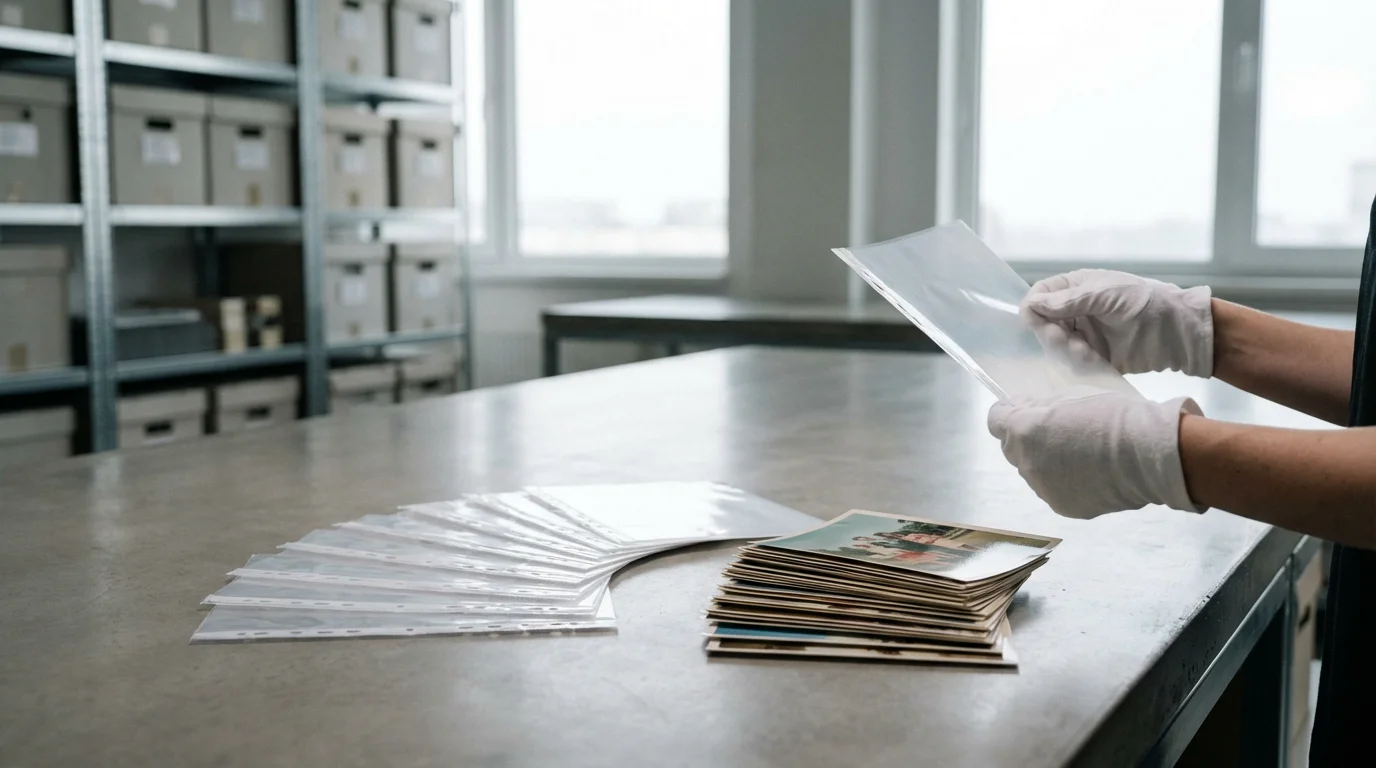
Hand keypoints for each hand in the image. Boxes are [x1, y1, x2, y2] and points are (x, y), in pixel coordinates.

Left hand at [986, 392, 1206, 518]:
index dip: (1011, 413)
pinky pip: (1055, 490)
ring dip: (1048, 462)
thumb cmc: (1112, 414)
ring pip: (1035, 471)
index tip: (1028, 410)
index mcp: (1023, 430)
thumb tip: (1026, 410)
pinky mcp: (1062, 507)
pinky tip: (1093, 473)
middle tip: (1061, 431)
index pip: (996, 420)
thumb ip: (1041, 406)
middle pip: (1014, 448)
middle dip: (1029, 439)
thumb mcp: (1072, 395)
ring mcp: (1042, 488)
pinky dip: (1067, 482)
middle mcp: (1025, 462)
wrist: (1147, 454)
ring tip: (1083, 455)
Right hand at [1023, 270, 1213, 376]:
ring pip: (1055, 345)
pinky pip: (1072, 363)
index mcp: (1076, 289)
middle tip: (1063, 337)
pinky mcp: (1093, 358)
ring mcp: (1084, 335)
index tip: (1032, 320)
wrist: (1176, 331)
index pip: (1040, 296)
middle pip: (1043, 323)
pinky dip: (1076, 363)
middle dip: (1049, 332)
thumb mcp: (1103, 295)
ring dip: (1064, 349)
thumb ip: (1067, 301)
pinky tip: (1091, 359)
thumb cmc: (1142, 302)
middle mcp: (1075, 311)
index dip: (1033, 307)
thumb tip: (1030, 305)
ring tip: (1083, 351)